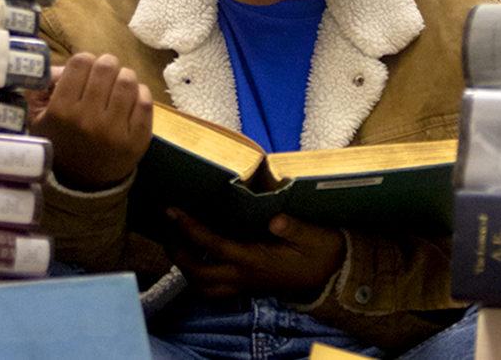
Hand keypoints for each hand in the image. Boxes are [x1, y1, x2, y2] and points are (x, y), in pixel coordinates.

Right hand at [25, 52, 152, 190]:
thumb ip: (44, 88)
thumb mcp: (39, 118)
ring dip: (123, 78)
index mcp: (61, 110)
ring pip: (128, 80)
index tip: (85, 70)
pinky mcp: (137, 140)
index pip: (80, 62)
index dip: (84, 61)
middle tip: (104, 75)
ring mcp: (114, 130)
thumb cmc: (60, 142)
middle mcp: (87, 119)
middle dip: (106, 66)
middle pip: (106, 67)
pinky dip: (139, 94)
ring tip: (118, 86)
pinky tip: (130, 100)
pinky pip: (145, 101)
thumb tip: (61, 66)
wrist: (81, 183)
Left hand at [164, 209, 345, 300]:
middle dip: (177, 253)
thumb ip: (296, 228)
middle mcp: (246, 276)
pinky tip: (197, 256)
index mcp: (257, 261)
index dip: (190, 229)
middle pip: (198, 274)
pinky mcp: (248, 285)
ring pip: (204, 287)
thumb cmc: (323, 252)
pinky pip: (214, 289)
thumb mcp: (316, 237)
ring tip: (175, 242)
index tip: (173, 211)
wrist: (334, 276)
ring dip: (185, 268)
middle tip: (167, 227)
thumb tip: (276, 219)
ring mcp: (246, 284)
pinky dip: (199, 276)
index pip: (214, 246)